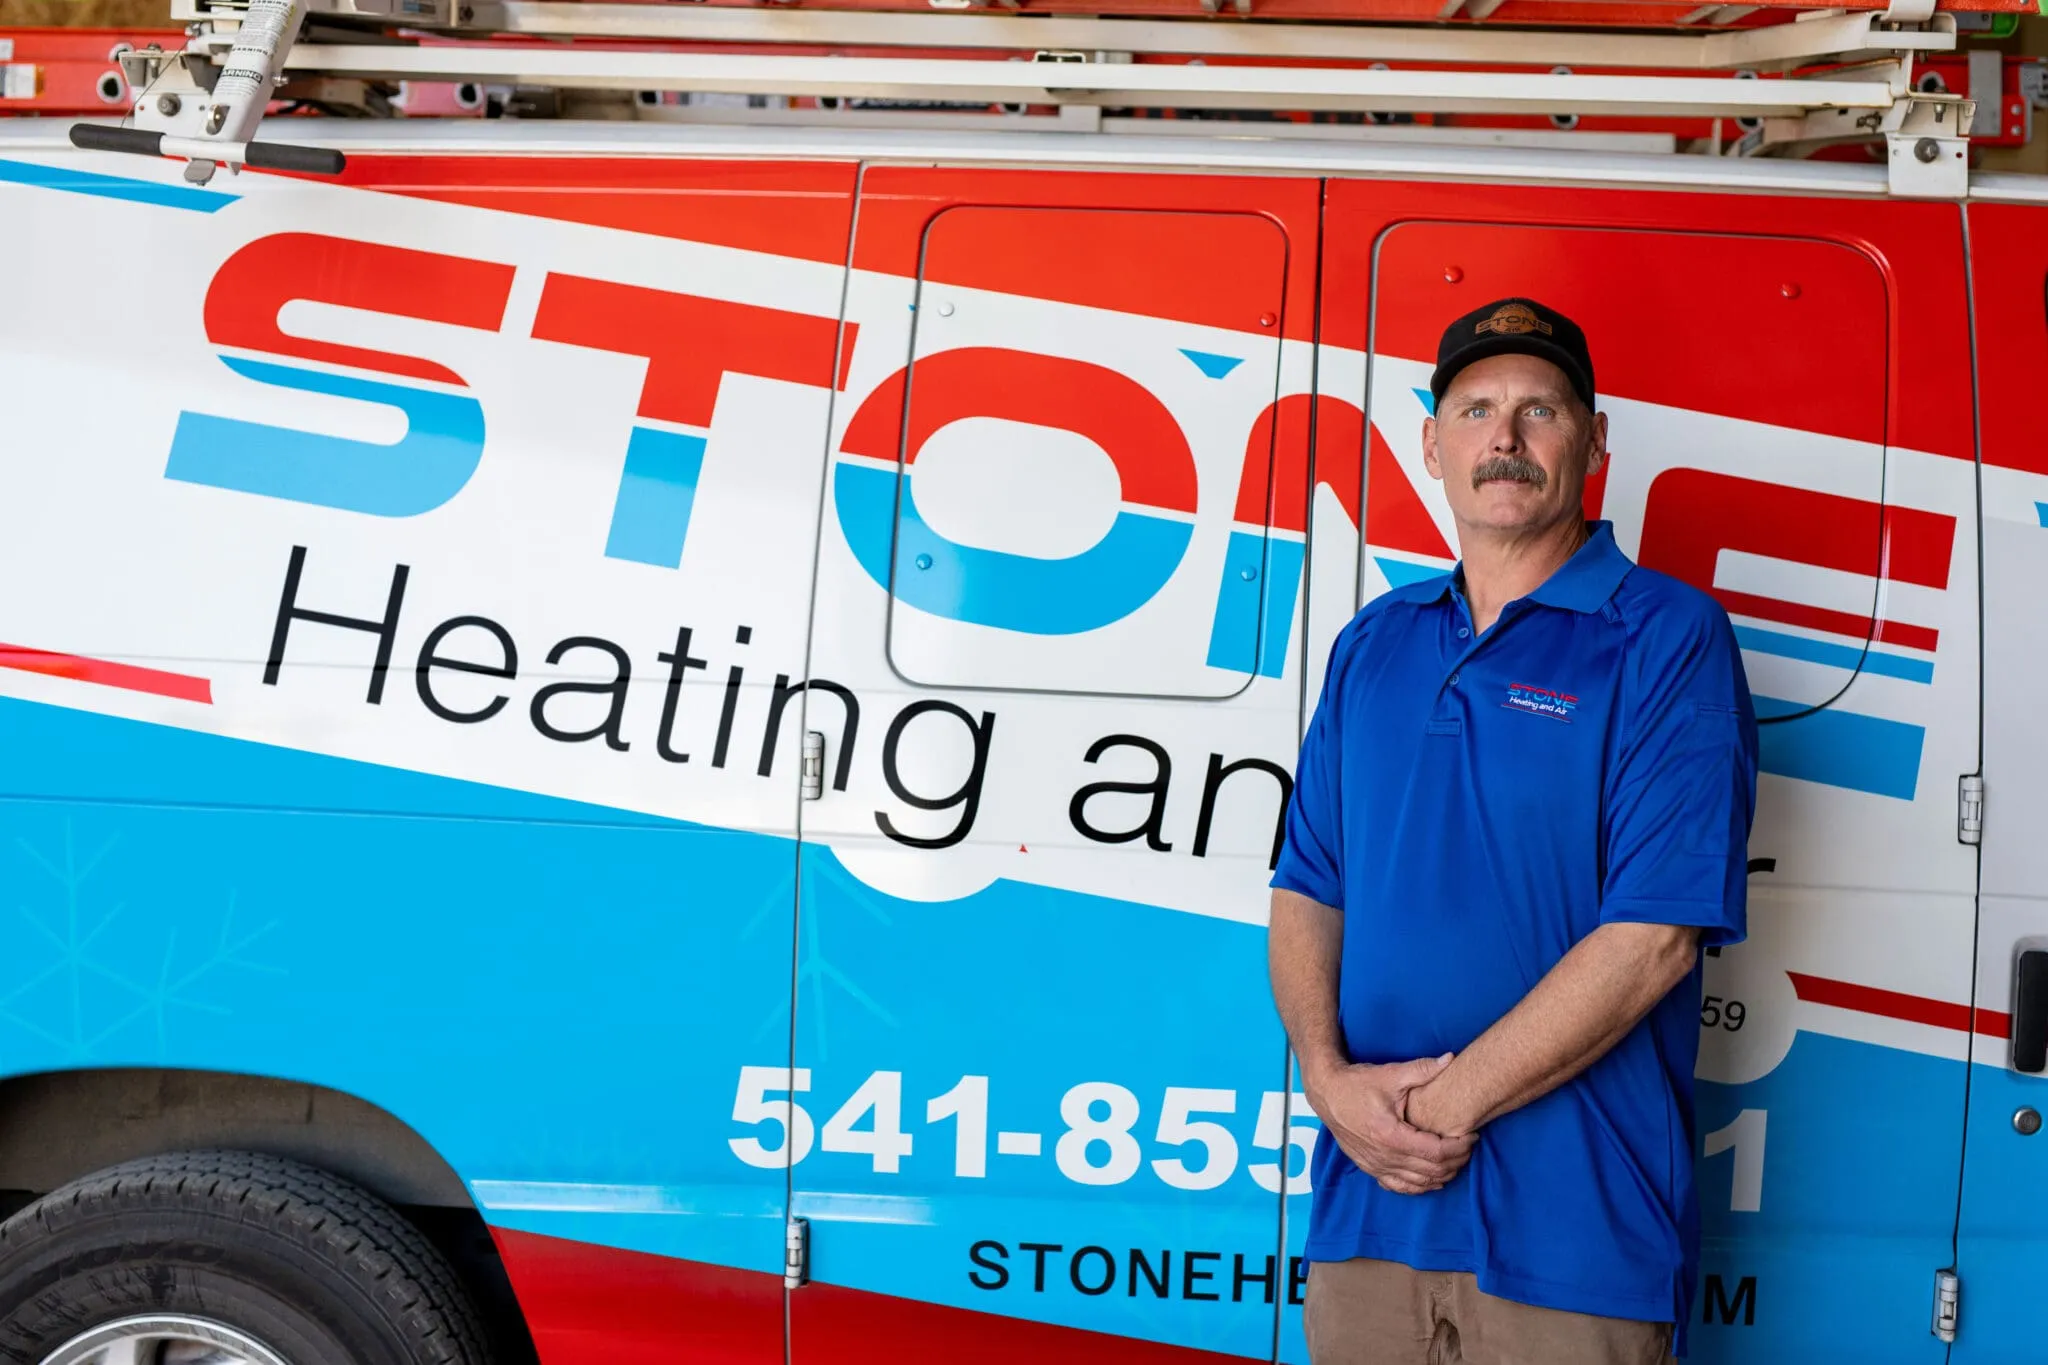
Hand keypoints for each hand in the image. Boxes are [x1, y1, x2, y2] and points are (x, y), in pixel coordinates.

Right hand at [1304, 1055, 1475, 1194]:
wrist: (1326, 1093)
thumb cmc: (1357, 1083)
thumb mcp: (1391, 1074)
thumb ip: (1423, 1069)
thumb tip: (1450, 1059)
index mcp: (1391, 1135)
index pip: (1437, 1152)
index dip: (1460, 1147)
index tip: (1471, 1136)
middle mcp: (1384, 1156)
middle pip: (1431, 1170)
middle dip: (1456, 1161)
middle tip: (1467, 1147)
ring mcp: (1375, 1165)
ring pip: (1418, 1183)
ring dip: (1441, 1175)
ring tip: (1455, 1160)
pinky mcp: (1369, 1168)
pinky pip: (1399, 1187)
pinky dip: (1419, 1186)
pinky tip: (1430, 1178)